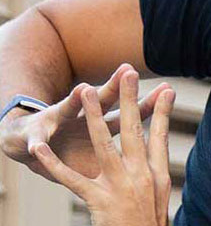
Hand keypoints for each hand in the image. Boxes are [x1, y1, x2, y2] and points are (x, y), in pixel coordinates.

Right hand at [1, 68, 173, 183]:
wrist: (26, 145)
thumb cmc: (69, 151)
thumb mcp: (99, 152)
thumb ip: (126, 149)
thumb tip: (161, 153)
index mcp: (99, 126)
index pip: (128, 114)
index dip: (147, 105)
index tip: (168, 91)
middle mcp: (79, 118)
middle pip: (99, 101)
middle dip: (114, 87)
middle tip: (129, 71)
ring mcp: (55, 124)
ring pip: (66, 110)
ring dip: (75, 100)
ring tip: (84, 89)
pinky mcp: (32, 138)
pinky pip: (35, 141)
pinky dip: (37, 144)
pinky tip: (37, 145)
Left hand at [27, 66, 175, 225]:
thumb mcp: (158, 201)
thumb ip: (153, 176)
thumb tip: (156, 160)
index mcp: (155, 175)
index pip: (159, 136)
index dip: (162, 112)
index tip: (167, 90)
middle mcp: (140, 175)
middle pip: (135, 130)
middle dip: (131, 100)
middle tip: (129, 73)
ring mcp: (119, 187)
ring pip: (104, 144)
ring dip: (94, 116)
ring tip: (87, 91)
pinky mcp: (99, 201)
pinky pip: (72, 178)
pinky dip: (53, 164)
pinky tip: (39, 150)